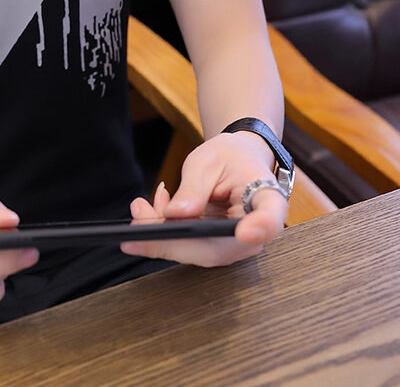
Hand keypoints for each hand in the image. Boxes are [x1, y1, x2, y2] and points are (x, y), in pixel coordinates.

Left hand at [120, 133, 287, 266]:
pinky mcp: (216, 246)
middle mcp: (256, 230)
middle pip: (218, 248)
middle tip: (139, 222)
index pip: (270, 219)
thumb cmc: (228, 157)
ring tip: (140, 207)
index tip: (244, 233)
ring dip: (160, 235)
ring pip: (196, 251)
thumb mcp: (208, 161)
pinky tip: (149, 209)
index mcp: (267, 200)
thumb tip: (177, 214)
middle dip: (172, 240)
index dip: (260, 229)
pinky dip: (162, 231)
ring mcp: (235, 243)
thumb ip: (194, 188)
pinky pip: (187, 246)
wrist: (235, 160)